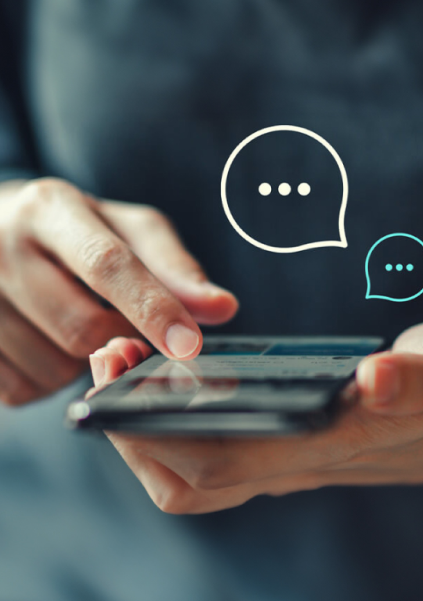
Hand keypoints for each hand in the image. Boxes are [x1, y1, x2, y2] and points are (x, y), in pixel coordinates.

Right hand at [0, 178, 237, 404]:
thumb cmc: (77, 232)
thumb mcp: (126, 231)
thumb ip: (174, 268)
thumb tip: (222, 308)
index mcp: (50, 209)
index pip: (107, 263)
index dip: (152, 308)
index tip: (189, 345)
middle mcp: (0, 246)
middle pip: (84, 329)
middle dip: (119, 339)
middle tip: (120, 319)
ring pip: (53, 368)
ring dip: (81, 362)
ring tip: (72, 321)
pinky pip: (22, 390)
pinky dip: (48, 378)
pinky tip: (44, 341)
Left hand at [90, 320, 422, 513]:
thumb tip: (378, 379)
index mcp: (328, 445)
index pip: (224, 459)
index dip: (161, 426)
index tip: (124, 368)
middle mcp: (293, 464)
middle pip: (188, 476)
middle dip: (132, 423)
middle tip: (111, 353)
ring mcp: (282, 461)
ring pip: (190, 476)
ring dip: (143, 429)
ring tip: (127, 362)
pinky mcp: (278, 447)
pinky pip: (205, 457)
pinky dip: (167, 427)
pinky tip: (164, 379)